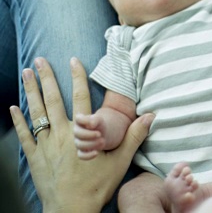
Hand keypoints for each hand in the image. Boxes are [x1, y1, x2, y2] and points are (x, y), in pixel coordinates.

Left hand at [9, 57, 153, 212]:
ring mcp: (45, 145)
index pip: (79, 98)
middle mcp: (61, 134)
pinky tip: (13, 107)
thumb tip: (151, 116)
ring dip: (31, 91)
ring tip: (27, 73)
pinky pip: (24, 135)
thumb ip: (135, 136)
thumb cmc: (97, 186)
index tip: (72, 60)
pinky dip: (18, 120)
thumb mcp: (121, 160)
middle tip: (40, 59)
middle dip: (46, 78)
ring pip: (37, 113)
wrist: (71, 210)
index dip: (77, 77)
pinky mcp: (34, 157)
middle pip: (53, 100)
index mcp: (82, 132)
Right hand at [73, 113, 106, 159]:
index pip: (78, 119)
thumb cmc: (99, 125)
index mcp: (79, 121)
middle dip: (90, 135)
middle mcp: (76, 131)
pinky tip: (96, 152)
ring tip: (103, 141)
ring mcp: (78, 142)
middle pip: (78, 134)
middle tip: (100, 134)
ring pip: (80, 145)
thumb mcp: (100, 120)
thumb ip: (95, 119)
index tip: (94, 125)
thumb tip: (90, 124)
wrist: (102, 134)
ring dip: (92, 144)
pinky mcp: (82, 151)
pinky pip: (81, 155)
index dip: (86, 122)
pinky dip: (88, 155)